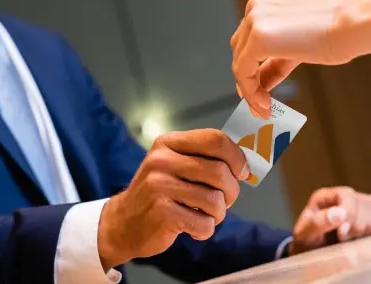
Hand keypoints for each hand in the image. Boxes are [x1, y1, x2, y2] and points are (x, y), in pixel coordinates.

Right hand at [97, 129, 249, 269]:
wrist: (122, 222)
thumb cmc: (158, 193)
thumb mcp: (174, 165)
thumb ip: (205, 159)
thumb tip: (247, 164)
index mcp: (168, 143)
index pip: (215, 139)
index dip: (237, 157)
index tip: (242, 172)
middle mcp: (161, 160)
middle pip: (220, 172)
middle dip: (231, 192)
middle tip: (224, 201)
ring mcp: (159, 186)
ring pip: (215, 201)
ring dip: (218, 214)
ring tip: (204, 215)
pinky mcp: (161, 213)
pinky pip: (204, 224)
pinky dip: (204, 230)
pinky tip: (191, 227)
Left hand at [230, 0, 355, 117]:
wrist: (355, 24)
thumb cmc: (339, 30)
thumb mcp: (299, 44)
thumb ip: (277, 59)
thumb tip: (261, 82)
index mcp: (265, 1)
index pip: (248, 40)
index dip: (251, 69)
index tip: (257, 92)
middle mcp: (255, 6)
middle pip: (240, 50)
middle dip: (248, 79)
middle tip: (259, 103)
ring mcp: (254, 19)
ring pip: (240, 62)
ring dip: (249, 89)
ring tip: (263, 108)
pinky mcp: (258, 38)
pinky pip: (243, 71)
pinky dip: (250, 91)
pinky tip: (264, 104)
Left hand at [288, 187, 370, 255]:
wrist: (311, 252)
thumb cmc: (306, 242)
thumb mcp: (305, 234)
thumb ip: (319, 222)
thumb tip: (341, 212)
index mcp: (326, 197)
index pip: (347, 195)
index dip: (349, 213)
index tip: (341, 233)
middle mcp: (343, 197)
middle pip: (366, 202)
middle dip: (359, 224)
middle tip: (344, 238)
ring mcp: (357, 205)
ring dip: (370, 225)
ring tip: (354, 237)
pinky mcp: (368, 217)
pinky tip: (364, 237)